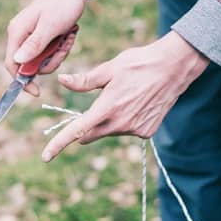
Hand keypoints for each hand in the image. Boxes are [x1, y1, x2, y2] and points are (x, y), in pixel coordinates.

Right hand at [4, 0, 87, 95]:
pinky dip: (60, 47)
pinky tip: (69, 34)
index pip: (12, 65)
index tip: (37, 92)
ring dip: (58, 53)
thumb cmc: (62, 4)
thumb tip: (17, 62)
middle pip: (30, 65)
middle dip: (50, 61)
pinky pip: (49, 52)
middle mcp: (20, 35)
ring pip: (42, 60)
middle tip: (64, 46)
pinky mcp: (41, 35)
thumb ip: (34, 45)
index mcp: (17, 33)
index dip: (22, 81)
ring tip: (68, 37)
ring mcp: (30, 36)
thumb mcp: (50, 26)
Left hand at [42, 31, 209, 161]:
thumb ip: (85, 81)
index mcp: (107, 108)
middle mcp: (120, 123)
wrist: (174, 68)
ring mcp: (135, 129)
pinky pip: (127, 130)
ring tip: (125, 96)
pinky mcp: (147, 132)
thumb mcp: (109, 68)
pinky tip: (138, 103)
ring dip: (109, 120)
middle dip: (87, 125)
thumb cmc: (139, 63)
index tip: (46, 156)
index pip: (77, 130)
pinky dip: (126, 121)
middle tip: (96, 105)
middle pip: (92, 133)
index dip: (59, 144)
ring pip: (110, 131)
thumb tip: (62, 81)